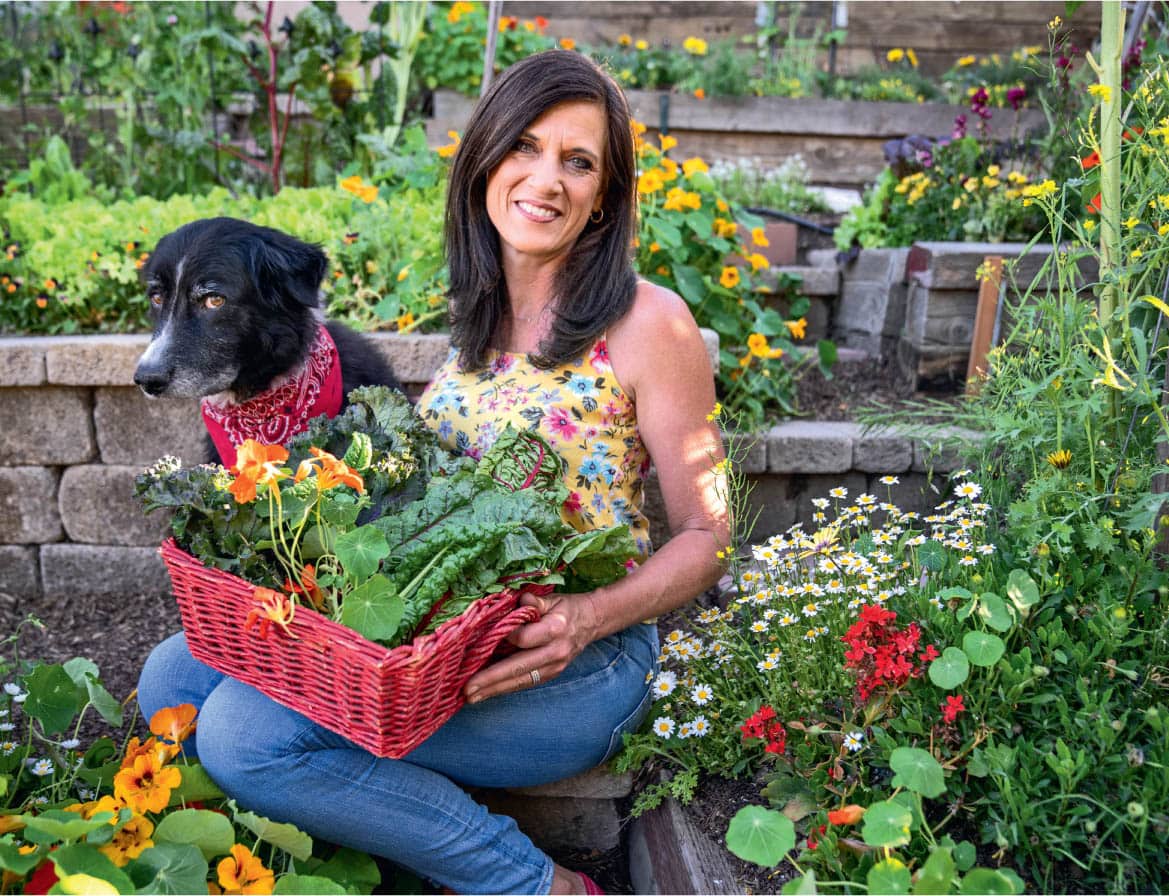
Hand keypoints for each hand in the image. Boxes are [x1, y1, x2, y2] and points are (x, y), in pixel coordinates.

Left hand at [463, 590, 600, 702]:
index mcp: (555, 629)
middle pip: (518, 668)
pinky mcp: (551, 675)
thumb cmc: (566, 608)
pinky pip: (525, 683)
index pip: (524, 639)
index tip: (484, 639)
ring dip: (494, 690)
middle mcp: (555, 652)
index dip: (504, 638)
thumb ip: (533, 601)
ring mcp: (554, 667)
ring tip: (472, 697)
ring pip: (521, 681)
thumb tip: (518, 600)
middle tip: (468, 689)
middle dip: (491, 680)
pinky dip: (506, 688)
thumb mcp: (552, 598)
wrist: (591, 622)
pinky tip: (488, 692)